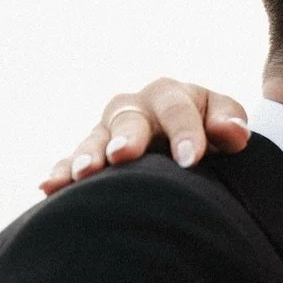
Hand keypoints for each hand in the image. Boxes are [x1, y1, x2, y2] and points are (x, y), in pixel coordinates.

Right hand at [39, 80, 249, 193]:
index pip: (178, 110)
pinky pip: (71, 161)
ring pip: (96, 139)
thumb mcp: (222, 119)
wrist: (184, 138)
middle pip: (128, 119)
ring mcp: (108, 130)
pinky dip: (61, 173)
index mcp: (171, 95)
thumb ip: (229, 121)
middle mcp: (134, 108)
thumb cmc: (209, 130)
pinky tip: (50, 187)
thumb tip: (233, 133)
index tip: (191, 161)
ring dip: (90, 156)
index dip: (185, 133)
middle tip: (125, 156)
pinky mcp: (91, 153)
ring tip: (86, 175)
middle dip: (127, 137)